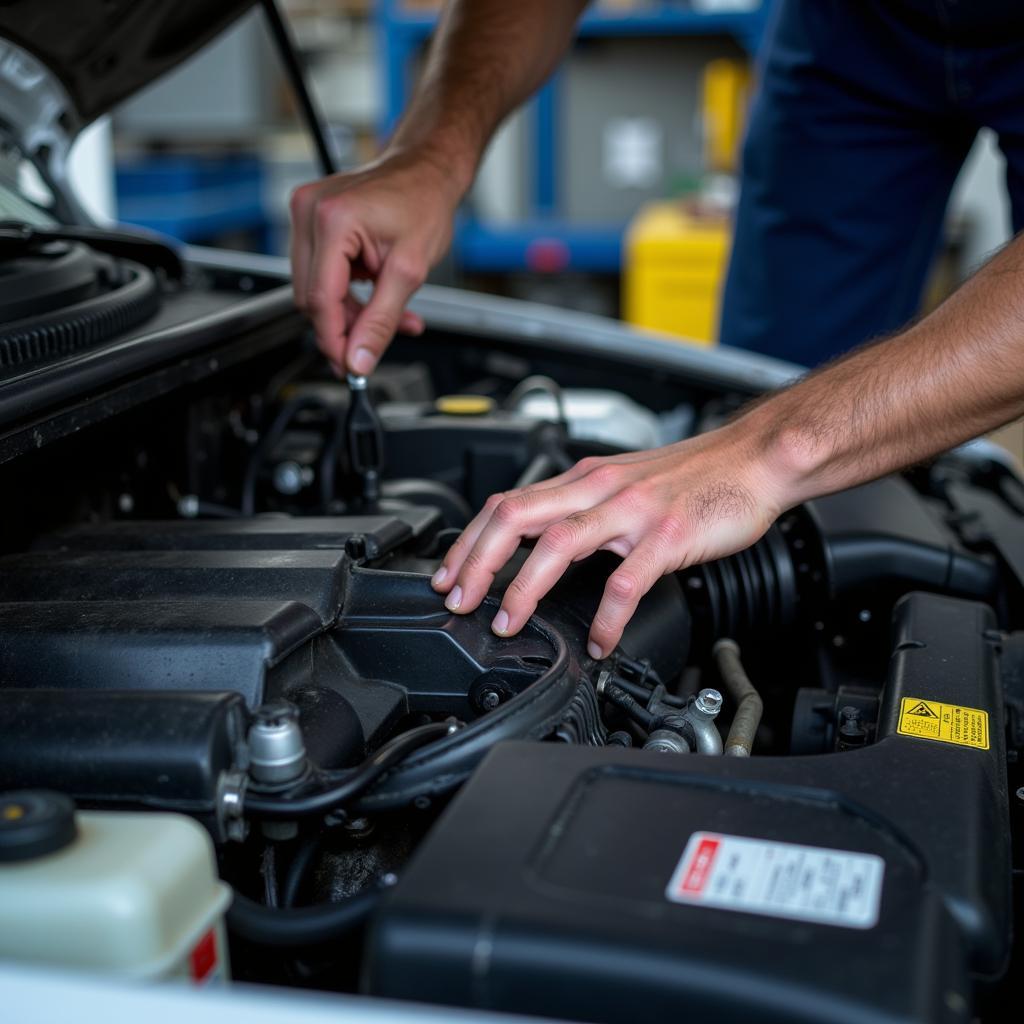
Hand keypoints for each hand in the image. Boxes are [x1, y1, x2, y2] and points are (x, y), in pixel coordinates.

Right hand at [289, 147, 462, 375]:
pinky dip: (351, 293)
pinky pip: (323, 273)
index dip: (335, 339)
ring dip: (353, 312)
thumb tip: (359, 360)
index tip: (349, 366)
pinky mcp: (312, 221)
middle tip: (376, 343)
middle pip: (313, 298)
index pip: (320, 299)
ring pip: (317, 290)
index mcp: (333, 220)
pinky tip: (378, 295)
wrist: (427, 170)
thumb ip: (382, 321)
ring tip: (393, 315)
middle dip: (347, 326)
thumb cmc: (424, 202)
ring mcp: (307, 214)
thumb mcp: (409, 271)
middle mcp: (310, 212)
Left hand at [430, 424, 788, 659]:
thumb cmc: (692, 476)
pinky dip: (606, 618)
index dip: (469, 540)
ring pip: (558, 545)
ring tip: (505, 623)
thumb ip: (581, 509)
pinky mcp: (667, 537)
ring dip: (523, 588)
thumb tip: (540, 544)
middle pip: (516, 517)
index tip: (448, 574)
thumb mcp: (622, 483)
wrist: (754, 458)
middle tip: (458, 600)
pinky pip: (626, 582)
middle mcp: (598, 489)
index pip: (507, 503)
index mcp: (583, 479)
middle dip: (477, 562)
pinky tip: (600, 641)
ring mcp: (632, 512)